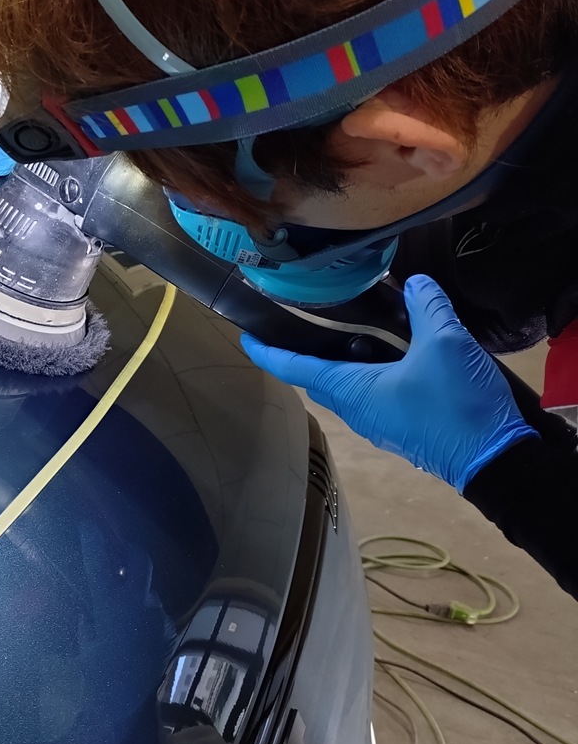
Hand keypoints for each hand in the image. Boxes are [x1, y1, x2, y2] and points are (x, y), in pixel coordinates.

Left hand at [241, 275, 536, 491]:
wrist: (497, 460)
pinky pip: (372, 395)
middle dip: (304, 352)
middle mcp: (356, 409)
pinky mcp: (401, 427)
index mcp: (350, 390)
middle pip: (318, 376)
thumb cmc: (456, 403)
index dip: (268, 352)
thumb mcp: (445, 343)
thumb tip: (415, 283)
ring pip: (347, 386)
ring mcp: (378, 422)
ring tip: (348, 328)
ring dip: (342, 360)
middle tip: (299, 320)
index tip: (246, 337)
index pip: (294, 368)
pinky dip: (369, 372)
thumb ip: (427, 307)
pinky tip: (391, 353)